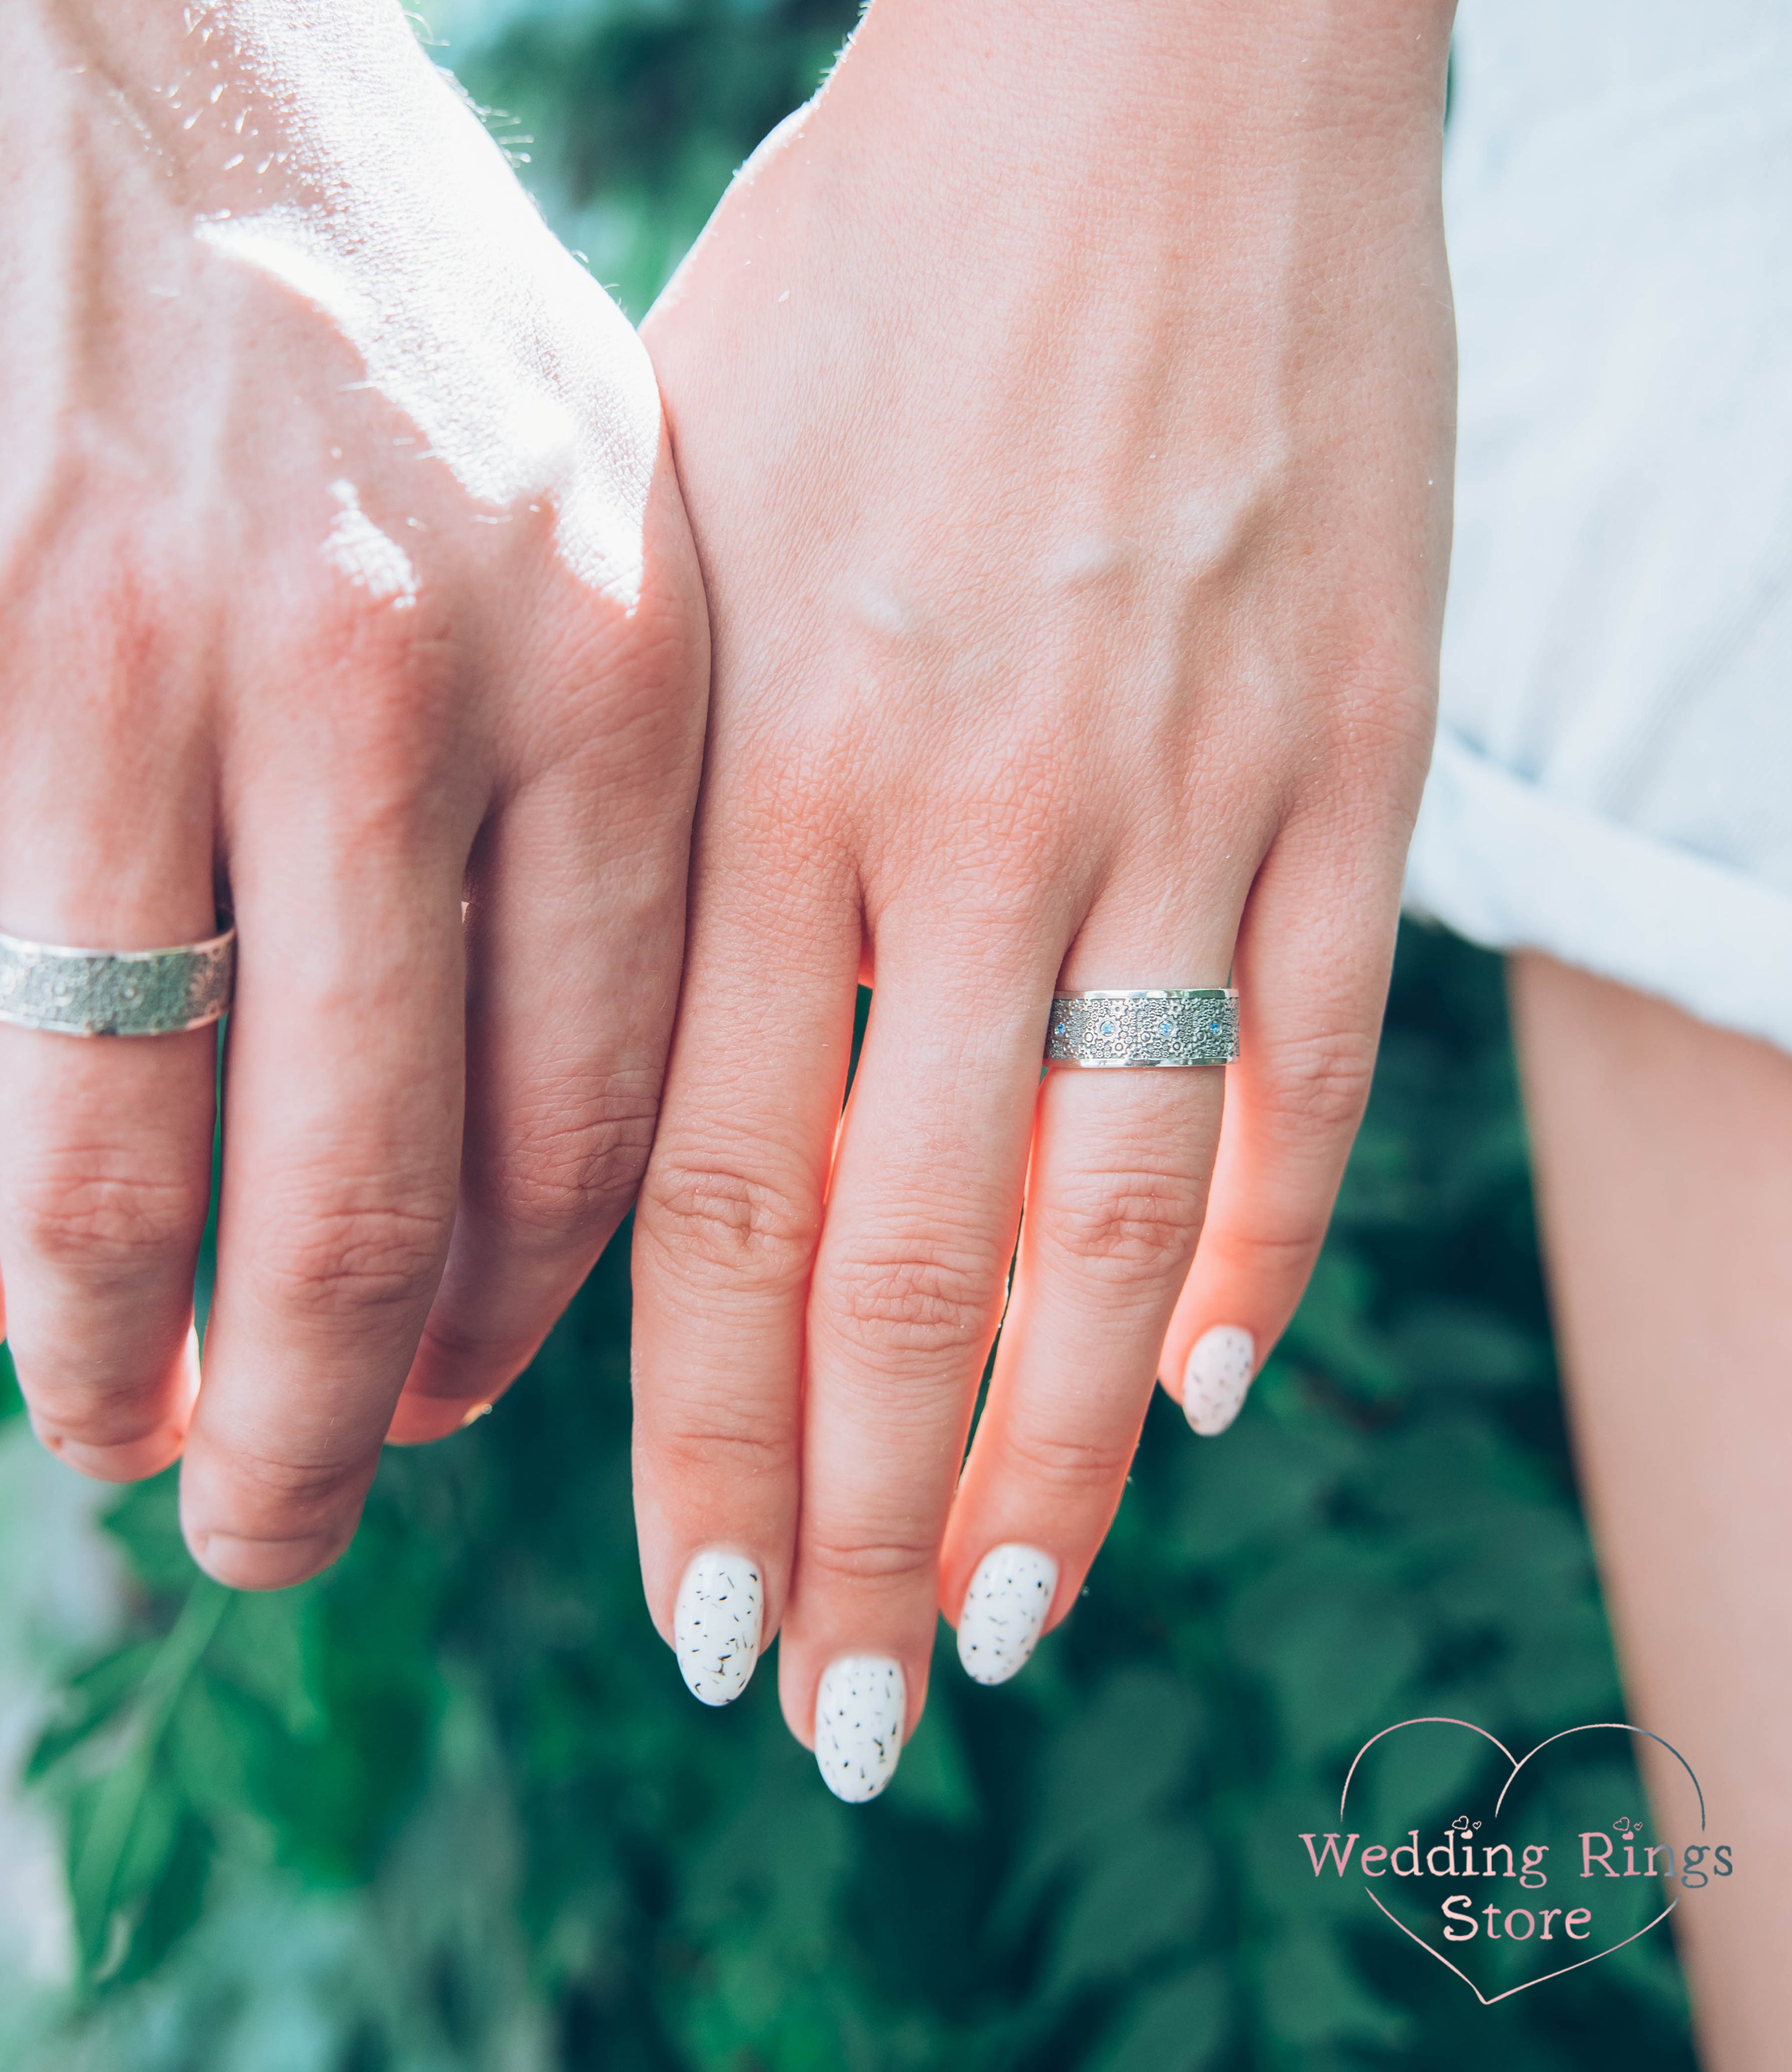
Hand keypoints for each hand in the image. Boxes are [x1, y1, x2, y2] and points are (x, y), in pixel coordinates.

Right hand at [0, 0, 705, 1585]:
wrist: (173, 83)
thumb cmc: (413, 343)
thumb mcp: (598, 537)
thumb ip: (605, 810)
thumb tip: (563, 1115)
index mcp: (627, 673)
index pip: (607, 1099)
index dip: (534, 1306)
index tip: (480, 1405)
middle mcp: (431, 687)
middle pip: (397, 1165)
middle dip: (350, 1403)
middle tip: (301, 1524)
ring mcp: (195, 674)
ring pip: (171, 1138)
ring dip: (152, 1351)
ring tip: (147, 1460)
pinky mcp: (9, 662)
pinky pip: (15, 1025)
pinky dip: (27, 1213)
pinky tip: (39, 1306)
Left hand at [632, 0, 1452, 1788]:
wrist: (1160, 79)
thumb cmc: (883, 287)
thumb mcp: (704, 524)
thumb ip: (684, 816)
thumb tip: (678, 1094)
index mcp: (787, 760)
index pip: (733, 1192)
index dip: (719, 1436)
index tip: (707, 1612)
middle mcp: (988, 811)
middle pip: (925, 1257)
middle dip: (878, 1519)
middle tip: (852, 1714)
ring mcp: (1198, 790)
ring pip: (1128, 1209)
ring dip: (1067, 1451)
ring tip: (1011, 1626)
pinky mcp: (1359, 752)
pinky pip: (1316, 1060)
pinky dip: (1260, 1251)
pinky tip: (1196, 1399)